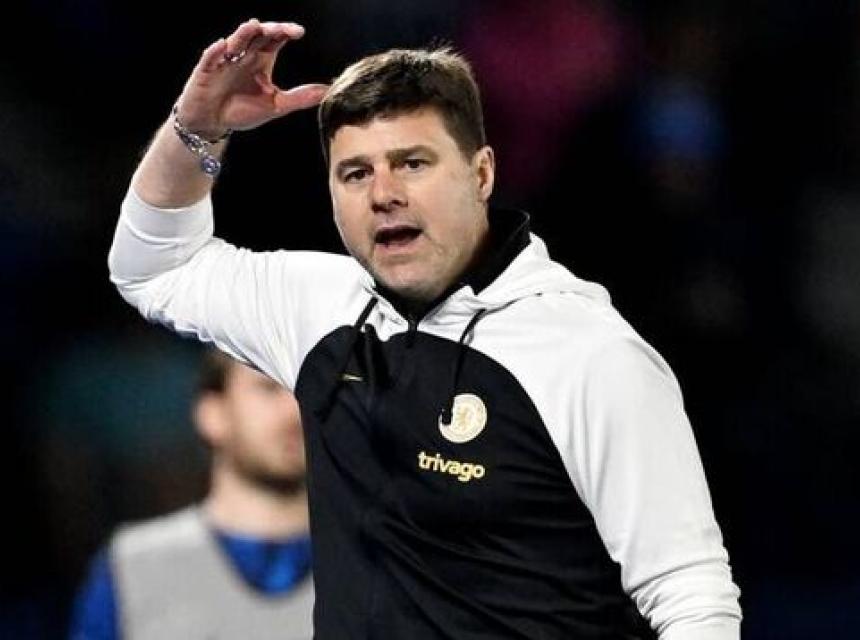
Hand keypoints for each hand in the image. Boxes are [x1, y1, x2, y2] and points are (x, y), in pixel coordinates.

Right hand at [175, 19, 327, 138]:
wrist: (212, 122)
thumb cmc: (241, 110)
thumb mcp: (275, 106)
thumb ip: (299, 98)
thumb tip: (327, 91)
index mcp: (261, 60)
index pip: (275, 40)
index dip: (285, 32)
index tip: (299, 32)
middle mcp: (244, 55)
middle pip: (257, 35)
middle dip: (269, 29)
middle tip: (283, 30)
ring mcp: (224, 60)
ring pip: (235, 41)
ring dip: (243, 33)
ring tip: (254, 26)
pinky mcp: (206, 71)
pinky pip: (210, 58)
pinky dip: (216, 52)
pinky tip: (224, 46)